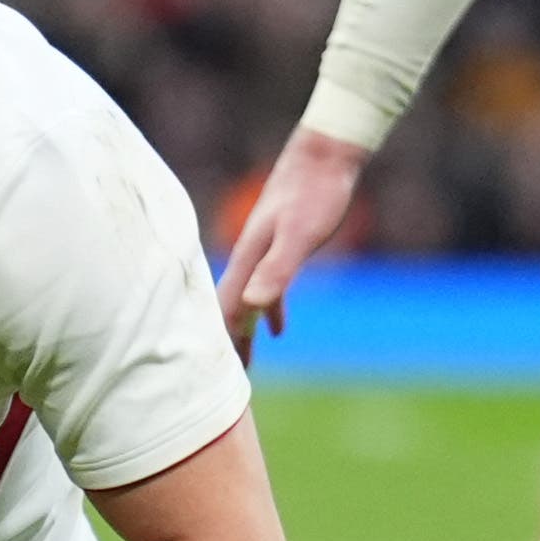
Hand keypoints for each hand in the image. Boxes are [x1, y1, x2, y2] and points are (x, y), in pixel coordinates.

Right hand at [217, 123, 368, 358]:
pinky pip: (267, 289)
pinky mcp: (281, 247)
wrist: (326, 154)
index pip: (226, 311)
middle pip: (231, 310)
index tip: (213, 378)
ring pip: (247, 302)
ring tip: (245, 364)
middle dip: (227, 346)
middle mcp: (250, 259)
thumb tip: (254, 306)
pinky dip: (269, 311)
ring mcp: (264, 253)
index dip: (220, 343)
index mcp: (249, 260)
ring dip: (245, 332)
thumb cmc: (315, 192)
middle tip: (226, 386)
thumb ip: (277, 270)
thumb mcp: (300, 235)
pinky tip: (279, 328)